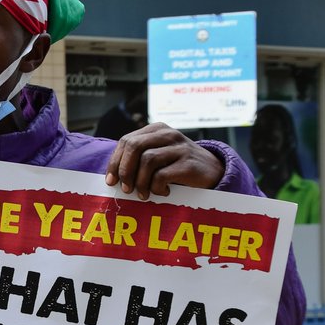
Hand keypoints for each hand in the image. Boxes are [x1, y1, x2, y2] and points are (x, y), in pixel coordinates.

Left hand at [105, 122, 223, 199]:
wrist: (213, 172)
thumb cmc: (179, 167)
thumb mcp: (159, 156)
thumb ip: (139, 159)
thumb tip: (112, 176)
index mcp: (157, 130)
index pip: (127, 141)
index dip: (115, 162)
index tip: (111, 181)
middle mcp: (168, 134)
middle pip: (134, 147)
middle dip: (125, 171)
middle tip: (126, 189)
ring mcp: (180, 147)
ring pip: (147, 160)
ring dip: (140, 182)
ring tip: (144, 194)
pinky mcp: (188, 163)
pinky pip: (162, 175)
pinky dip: (157, 187)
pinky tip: (163, 192)